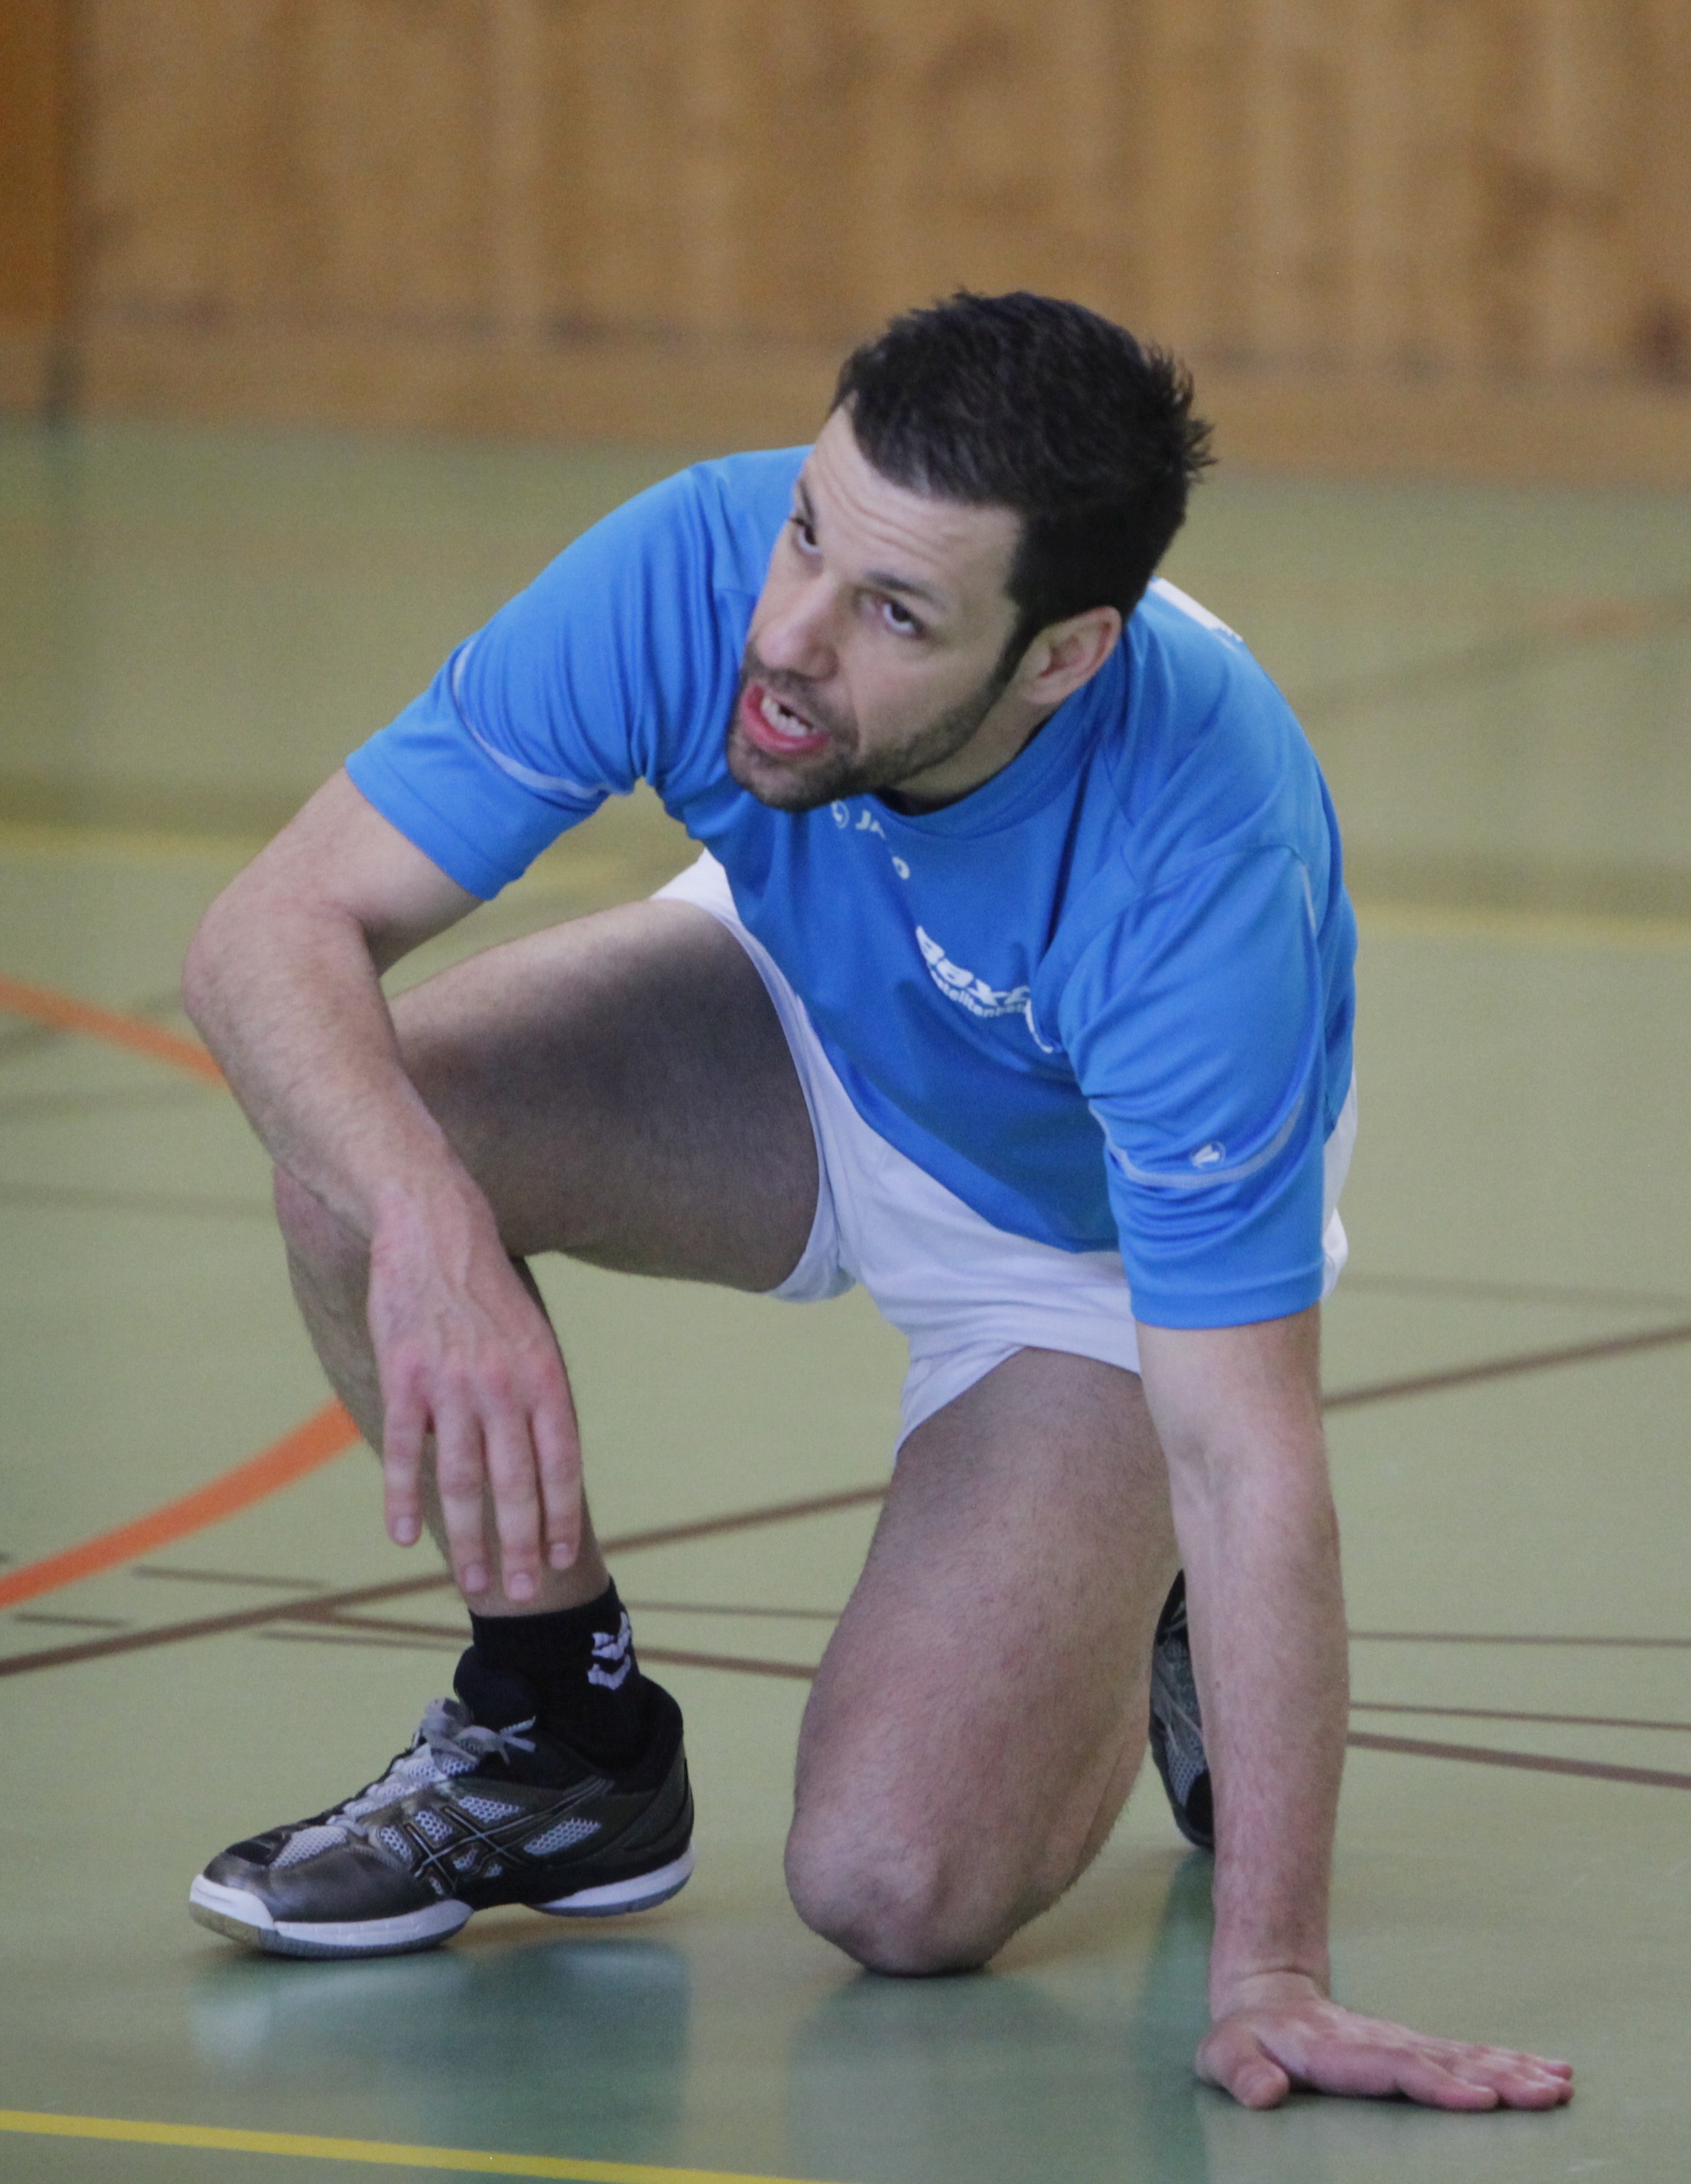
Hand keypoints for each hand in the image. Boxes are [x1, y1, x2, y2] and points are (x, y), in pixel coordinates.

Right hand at [366, 1190, 580, 1601]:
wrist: (434, 1229)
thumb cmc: (487, 1292)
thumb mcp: (533, 1339)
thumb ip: (540, 1401)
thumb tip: (549, 1467)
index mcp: (544, 1377)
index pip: (561, 1463)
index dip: (562, 1515)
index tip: (562, 1559)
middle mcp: (504, 1385)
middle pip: (515, 1483)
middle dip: (522, 1545)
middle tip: (525, 1593)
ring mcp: (452, 1383)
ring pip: (462, 1477)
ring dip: (468, 1538)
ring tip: (472, 1581)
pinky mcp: (403, 1377)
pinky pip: (404, 1450)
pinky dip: (402, 1497)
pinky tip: (403, 1536)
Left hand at [1198, 1972, 1572, 2109]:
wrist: (1265, 2000)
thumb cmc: (1243, 2041)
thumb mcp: (1224, 2056)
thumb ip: (1242, 2074)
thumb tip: (1264, 2094)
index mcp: (1337, 2052)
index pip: (1392, 2068)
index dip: (1435, 2082)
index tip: (1480, 2098)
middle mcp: (1379, 2044)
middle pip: (1444, 2060)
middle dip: (1498, 2077)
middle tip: (1548, 2092)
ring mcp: (1402, 2044)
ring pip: (1465, 2056)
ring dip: (1515, 2071)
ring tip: (1561, 2085)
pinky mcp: (1415, 2050)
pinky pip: (1468, 2057)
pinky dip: (1511, 2065)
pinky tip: (1550, 2073)